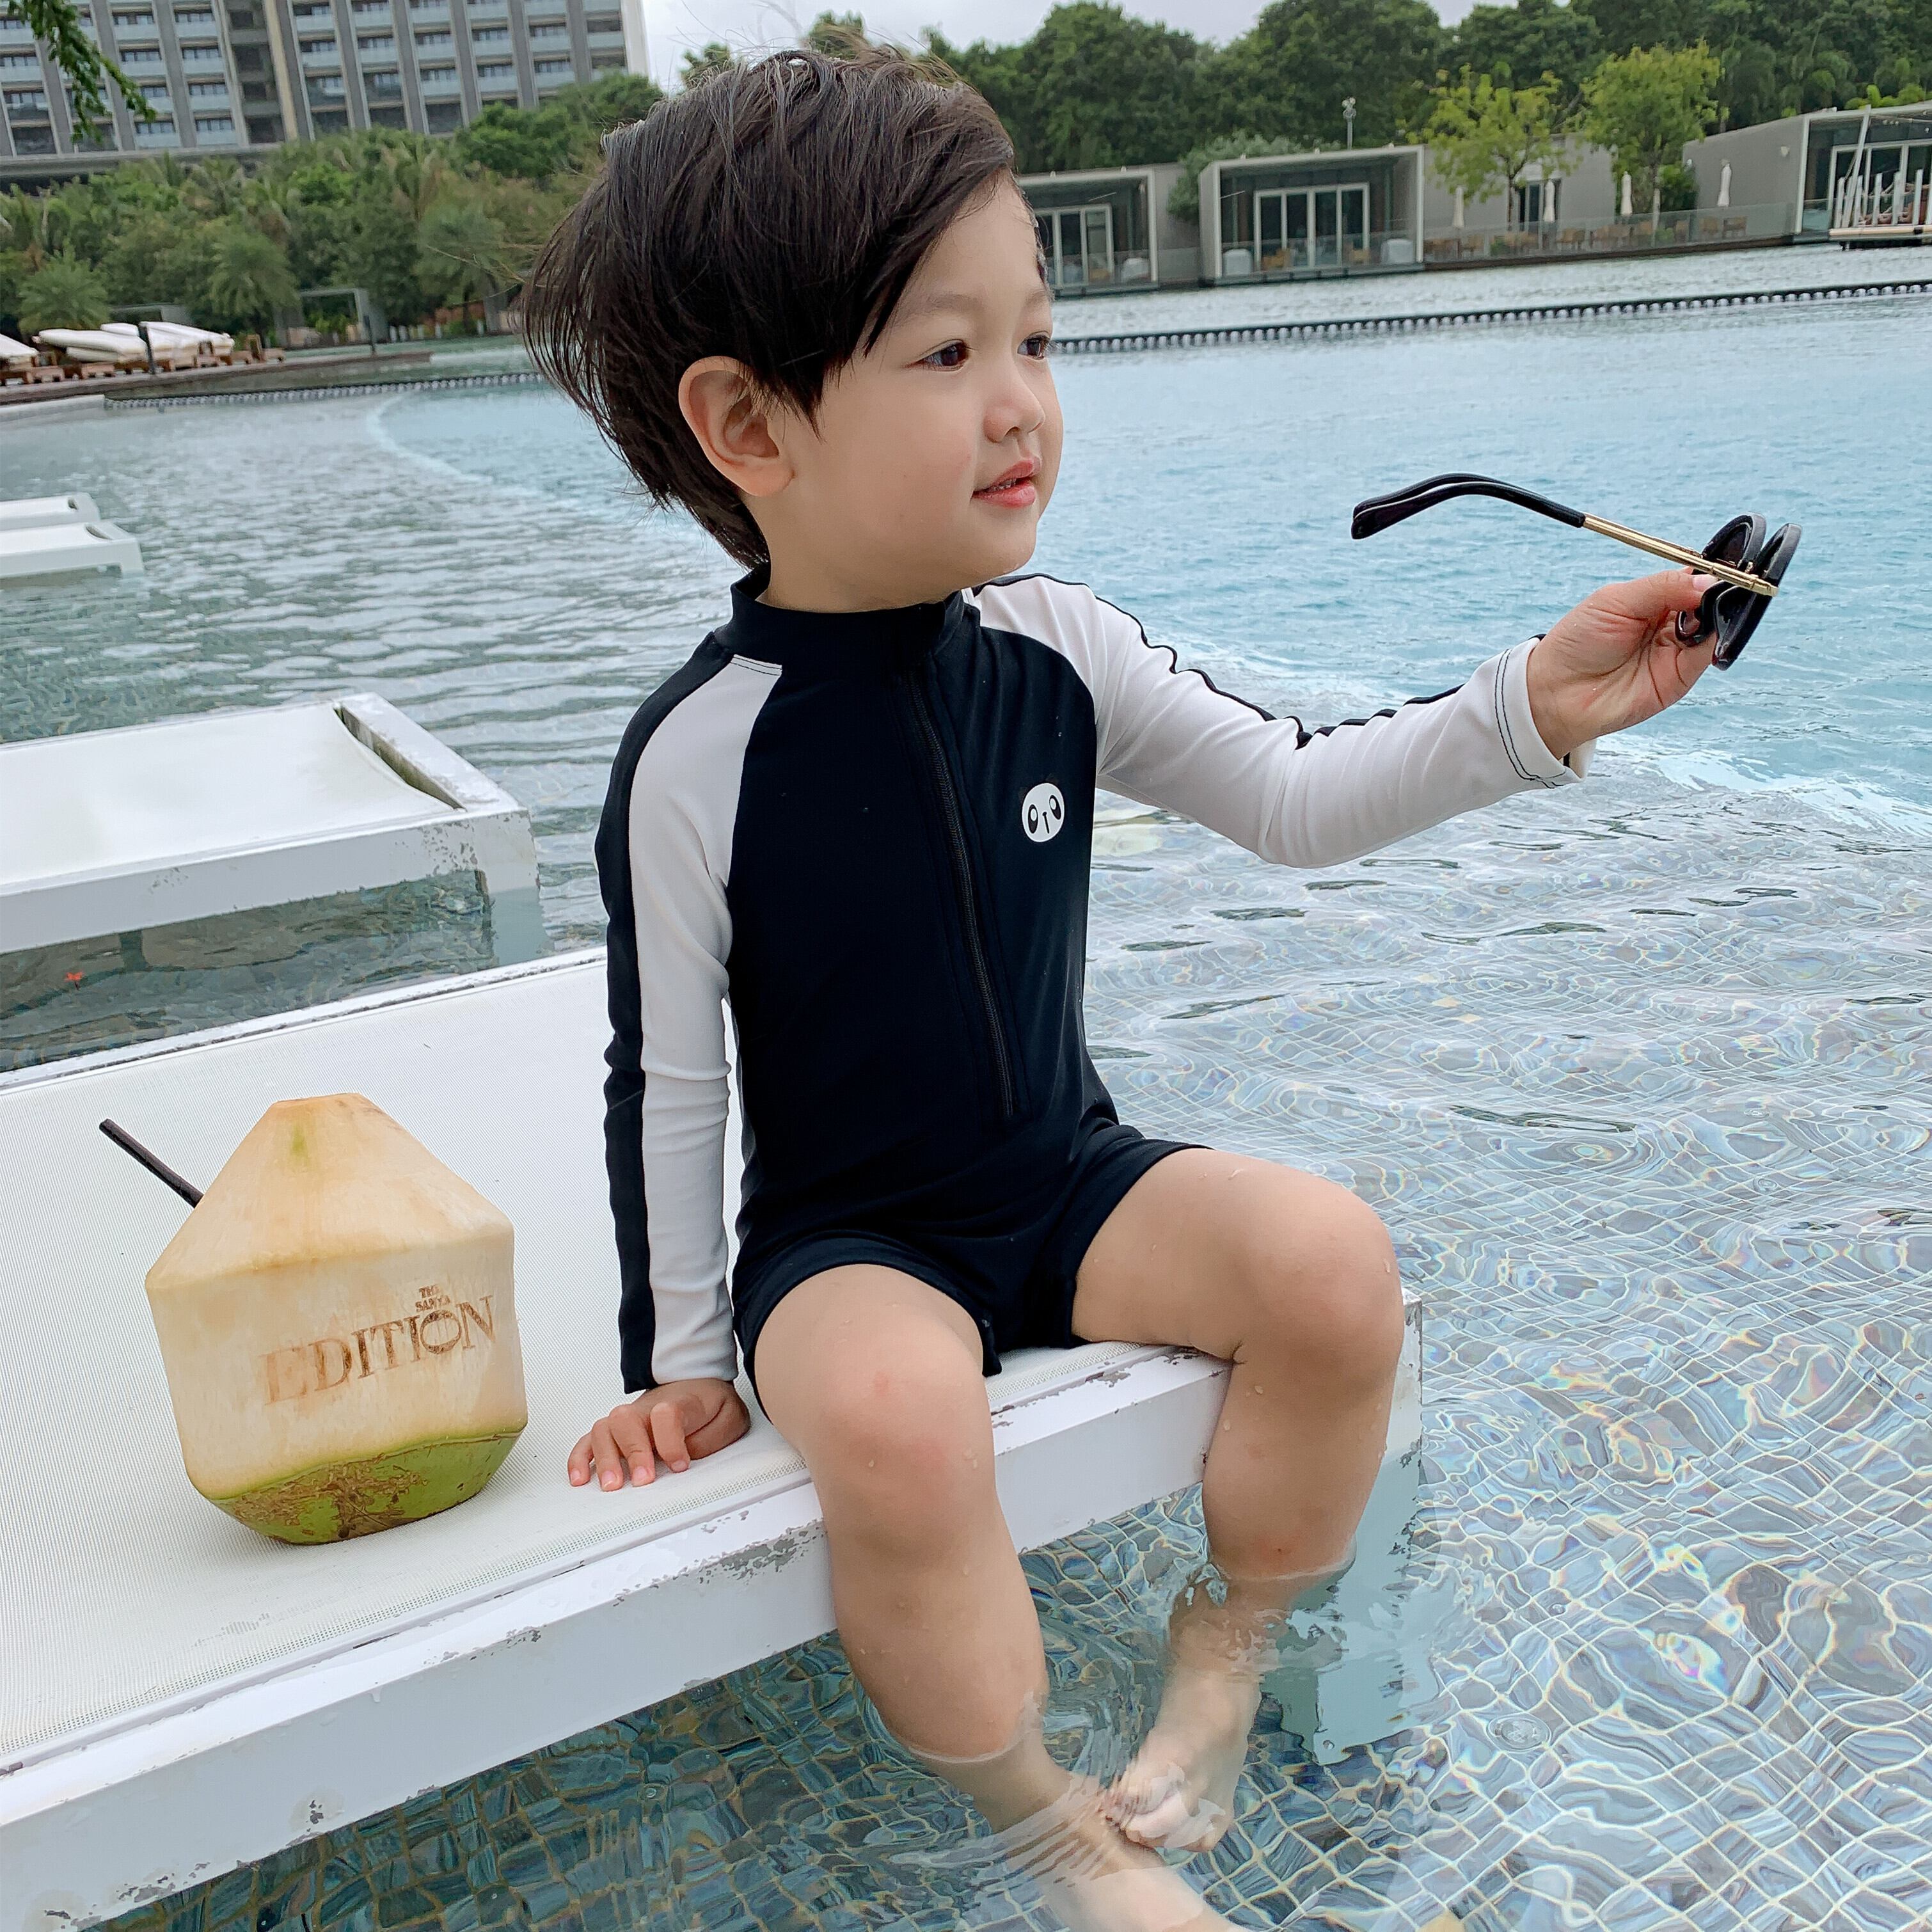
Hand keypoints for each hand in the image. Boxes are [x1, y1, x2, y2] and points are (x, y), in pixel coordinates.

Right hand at [568, 1377, 749, 1489]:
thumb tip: (688, 1454)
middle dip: (632, 1452)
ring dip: (605, 1458)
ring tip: (613, 1485)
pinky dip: (580, 1459)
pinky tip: (581, 1479)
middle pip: (627, 1420)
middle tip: (643, 1479)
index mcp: (679, 1403)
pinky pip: (588, 1440)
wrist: (695, 1383)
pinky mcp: (614, 1431)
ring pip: (604, 1429)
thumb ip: (715, 1435)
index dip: (671, 1440)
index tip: (680, 1464)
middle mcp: (647, 1409)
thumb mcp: (730, 1416)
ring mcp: (628, 1419)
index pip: (667, 1413)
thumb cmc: (708, 1405)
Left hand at [1527, 569, 1720, 762]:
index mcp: (1654, 597)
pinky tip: (1703, 632)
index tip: (1720, 566)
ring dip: (1715, 615)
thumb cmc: (1577, 642)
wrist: (1558, 691)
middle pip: (1709, 600)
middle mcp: (1669, 621)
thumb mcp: (1616, 601)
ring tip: (1699, 611)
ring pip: (1714, 625)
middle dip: (1716, 592)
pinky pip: (1708, 653)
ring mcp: (1677, 648)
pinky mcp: (1681, 675)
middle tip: (1712, 588)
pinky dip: (1714, 641)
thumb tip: (1707, 580)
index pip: (1692, 577)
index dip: (1708, 571)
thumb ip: (1662, 587)